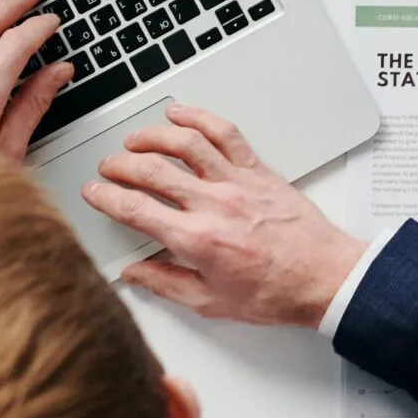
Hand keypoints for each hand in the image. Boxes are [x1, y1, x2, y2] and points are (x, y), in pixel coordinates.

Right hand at [82, 104, 365, 327]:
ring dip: (153, 137)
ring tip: (135, 140)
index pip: (136, 210)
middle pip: (153, 171)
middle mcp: (214, 205)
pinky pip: (226, 134)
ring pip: (186, 144)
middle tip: (108, 167)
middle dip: (121, 165)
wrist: (325, 276)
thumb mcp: (211, 302)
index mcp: (197, 240)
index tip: (92, 192)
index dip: (106, 197)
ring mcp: (238, 183)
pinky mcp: (259, 171)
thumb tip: (134, 273)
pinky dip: (200, 118)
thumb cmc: (276, 292)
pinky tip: (181, 115)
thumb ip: (166, 284)